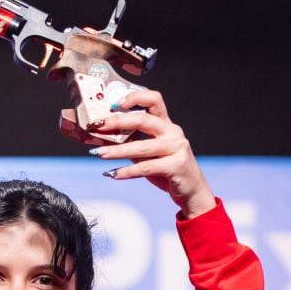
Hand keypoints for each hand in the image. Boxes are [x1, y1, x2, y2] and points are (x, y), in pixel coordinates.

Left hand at [85, 88, 216, 218]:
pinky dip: (127, 171)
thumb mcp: (150, 153)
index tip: (114, 104)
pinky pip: (146, 167)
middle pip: (143, 120)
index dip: (134, 98)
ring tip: (99, 153)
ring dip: (117, 150)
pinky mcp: (176, 166)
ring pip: (141, 146)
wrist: (192, 191)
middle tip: (99, 127)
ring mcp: (177, 148)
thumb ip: (133, 143)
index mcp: (167, 124)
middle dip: (118, 122)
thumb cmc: (167, 170)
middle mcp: (173, 132)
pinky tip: (113, 174)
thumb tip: (104, 138)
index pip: (154, 100)